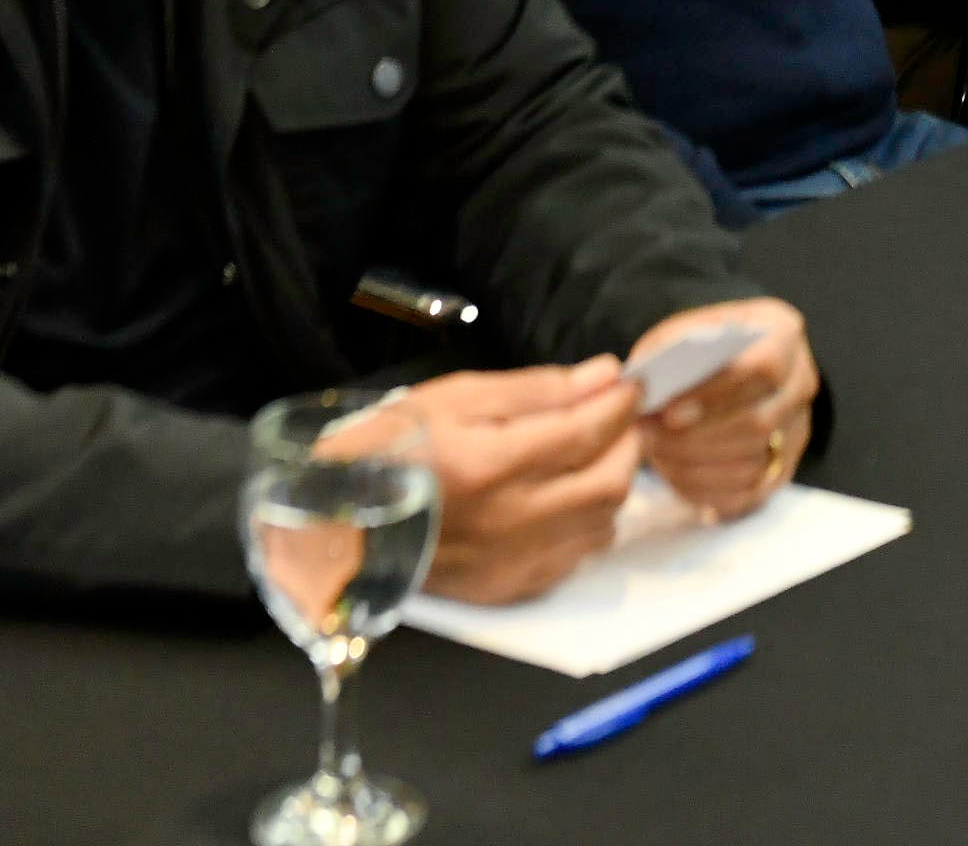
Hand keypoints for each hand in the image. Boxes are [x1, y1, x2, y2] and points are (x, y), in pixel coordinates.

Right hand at [396, 361, 640, 603]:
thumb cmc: (390, 447)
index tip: (631, 384)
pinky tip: (566, 500)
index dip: (621, 403)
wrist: (337, 523)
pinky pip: (576, 559)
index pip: (589, 432)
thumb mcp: (455, 397)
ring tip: (592, 455)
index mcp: (495, 466)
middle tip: (616, 418)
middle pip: (611, 482)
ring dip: (612, 484)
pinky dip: (587, 524)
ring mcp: (514, 563)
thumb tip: (603, 376)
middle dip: (627, 442)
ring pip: (603, 524)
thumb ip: (536, 390)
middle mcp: (513, 523)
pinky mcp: (508, 589)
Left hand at [633, 297, 816, 521]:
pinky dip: (708, 489)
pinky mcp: (784, 466)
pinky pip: (749, 491)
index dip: (717, 394)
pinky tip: (674, 475)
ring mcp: (797, 428)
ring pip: (753, 462)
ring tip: (655, 455)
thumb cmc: (696, 348)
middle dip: (698, 437)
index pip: (764, 366)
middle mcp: (801, 382)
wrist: (721, 372)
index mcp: (783, 333)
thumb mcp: (680, 331)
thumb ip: (667, 351)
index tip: (669, 412)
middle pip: (760, 422)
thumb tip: (648, 389)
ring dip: (696, 465)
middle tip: (650, 438)